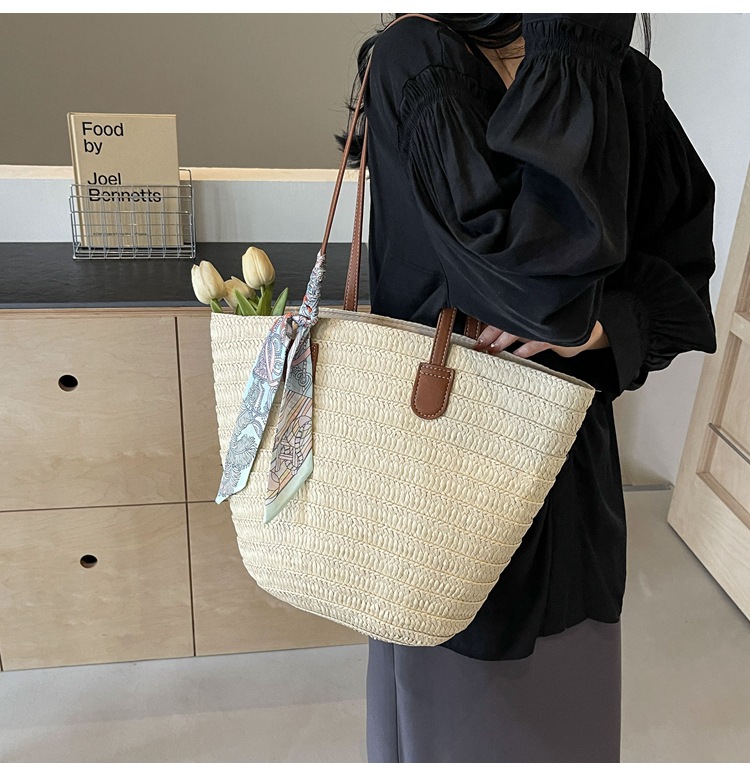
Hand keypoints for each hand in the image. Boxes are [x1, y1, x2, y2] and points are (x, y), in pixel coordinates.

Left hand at [473, 321, 608, 358]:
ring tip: (493, 349)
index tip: (477, 335)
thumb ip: (513, 324)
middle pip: (509, 320)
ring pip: (521, 329)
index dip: (489, 324)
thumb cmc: (550, 327)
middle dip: (492, 333)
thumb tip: (487, 334)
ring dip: (505, 340)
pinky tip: (517, 354)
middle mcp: (536, 312)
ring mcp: (547, 322)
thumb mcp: (531, 323)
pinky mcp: (559, 333)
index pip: (504, 313)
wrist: (583, 330)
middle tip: (479, 343)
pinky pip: (540, 341)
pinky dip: (528, 348)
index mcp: (527, 308)